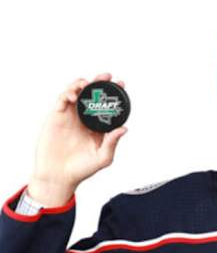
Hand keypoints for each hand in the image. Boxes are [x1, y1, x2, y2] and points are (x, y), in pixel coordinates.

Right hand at [27, 73, 127, 206]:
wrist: (59, 176)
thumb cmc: (82, 169)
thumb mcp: (102, 157)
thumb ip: (112, 143)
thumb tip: (124, 129)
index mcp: (97, 125)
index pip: (107, 104)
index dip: (114, 93)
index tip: (122, 83)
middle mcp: (85, 117)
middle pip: (92, 94)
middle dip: (99, 81)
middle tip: (107, 76)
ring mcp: (70, 116)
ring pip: (76, 92)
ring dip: (82, 84)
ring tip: (88, 83)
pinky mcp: (56, 117)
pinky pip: (62, 100)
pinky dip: (68, 93)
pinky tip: (74, 96)